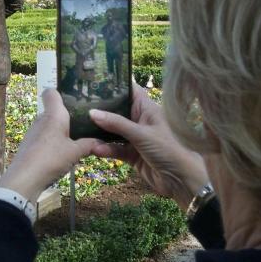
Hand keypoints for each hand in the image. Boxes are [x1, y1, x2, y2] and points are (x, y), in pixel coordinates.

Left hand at [0, 89, 100, 201]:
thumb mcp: (75, 152)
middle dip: (67, 116)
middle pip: (53, 111)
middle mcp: (41, 119)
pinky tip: (61, 153)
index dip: (60, 92)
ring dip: (60, 131)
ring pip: (49, 126)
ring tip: (75, 140)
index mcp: (53, 114)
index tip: (73, 99)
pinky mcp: (29, 145)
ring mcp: (33, 132)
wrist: (25, 178)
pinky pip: (44, 138)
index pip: (51, 92)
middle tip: (83, 123)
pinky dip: (52, 142)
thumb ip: (89, 145)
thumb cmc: (52, 158)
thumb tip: (101, 141)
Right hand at [87, 84, 208, 208]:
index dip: (115, 85)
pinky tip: (96, 149)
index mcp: (148, 109)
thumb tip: (92, 112)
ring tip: (82, 129)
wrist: (181, 181)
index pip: (130, 91)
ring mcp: (136, 138)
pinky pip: (115, 149)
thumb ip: (116, 124)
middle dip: (101, 110)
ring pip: (113, 132)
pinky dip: (106, 149)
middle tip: (78, 104)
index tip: (94, 80)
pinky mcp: (132, 155)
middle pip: (117, 111)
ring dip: (100, 132)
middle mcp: (140, 121)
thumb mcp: (141, 134)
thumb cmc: (168, 149)